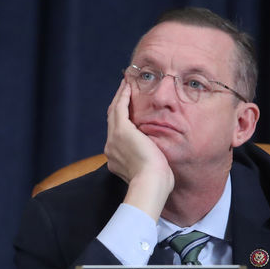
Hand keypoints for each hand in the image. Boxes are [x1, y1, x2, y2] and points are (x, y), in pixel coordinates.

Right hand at [104, 79, 173, 220]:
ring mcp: (114, 139)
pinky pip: (119, 109)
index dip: (121, 120)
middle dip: (118, 105)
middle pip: (112, 121)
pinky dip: (122, 97)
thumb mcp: (151, 171)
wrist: (150, 183)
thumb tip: (158, 161)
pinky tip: (127, 86)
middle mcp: (111, 148)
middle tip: (123, 90)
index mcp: (117, 158)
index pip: (117, 134)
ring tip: (125, 85)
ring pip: (114, 112)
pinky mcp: (121, 131)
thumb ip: (150, 162)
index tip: (127, 111)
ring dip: (119, 97)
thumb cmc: (156, 183)